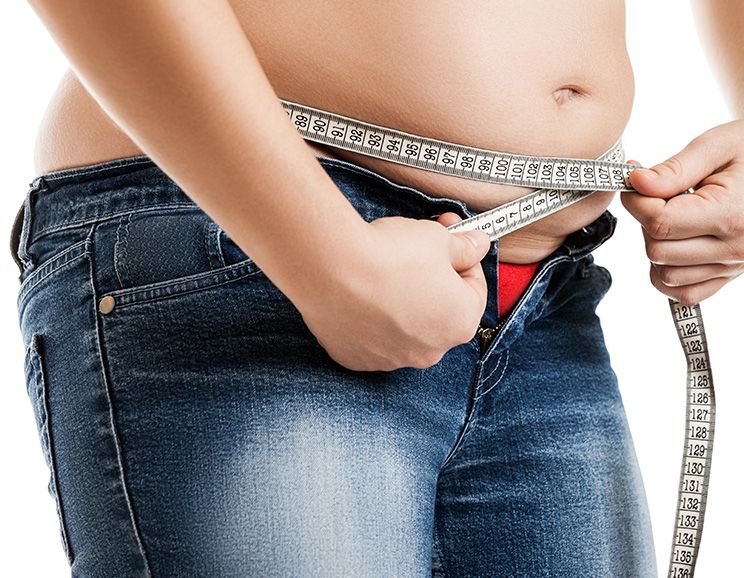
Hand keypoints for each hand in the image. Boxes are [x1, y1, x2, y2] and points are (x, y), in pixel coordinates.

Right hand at [296, 213, 490, 371]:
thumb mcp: (439, 239)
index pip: (474, 290)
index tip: (451, 241)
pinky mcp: (356, 359)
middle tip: (418, 253)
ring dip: (401, 304)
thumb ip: (465, 248)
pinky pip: (370, 338)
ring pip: (404, 329)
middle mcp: (430, 352)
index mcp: (461, 324)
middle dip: (433, 284)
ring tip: (381, 273)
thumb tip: (477, 245)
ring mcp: (391, 360)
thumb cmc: (392, 254)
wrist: (332, 269)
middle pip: (439, 313)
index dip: (463, 260)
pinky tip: (359, 292)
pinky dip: (369, 318)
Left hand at [623, 120, 743, 304]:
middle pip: (658, 250)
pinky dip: (669, 274)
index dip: (637, 202)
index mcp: (732, 214)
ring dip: (656, 247)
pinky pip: (685, 294)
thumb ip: (674, 169)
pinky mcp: (729, 277)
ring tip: (672, 218)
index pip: (660, 223)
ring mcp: (733, 267)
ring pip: (665, 275)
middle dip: (646, 222)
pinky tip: (675, 244)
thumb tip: (636, 183)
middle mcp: (736, 248)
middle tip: (658, 198)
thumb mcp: (717, 146)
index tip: (635, 184)